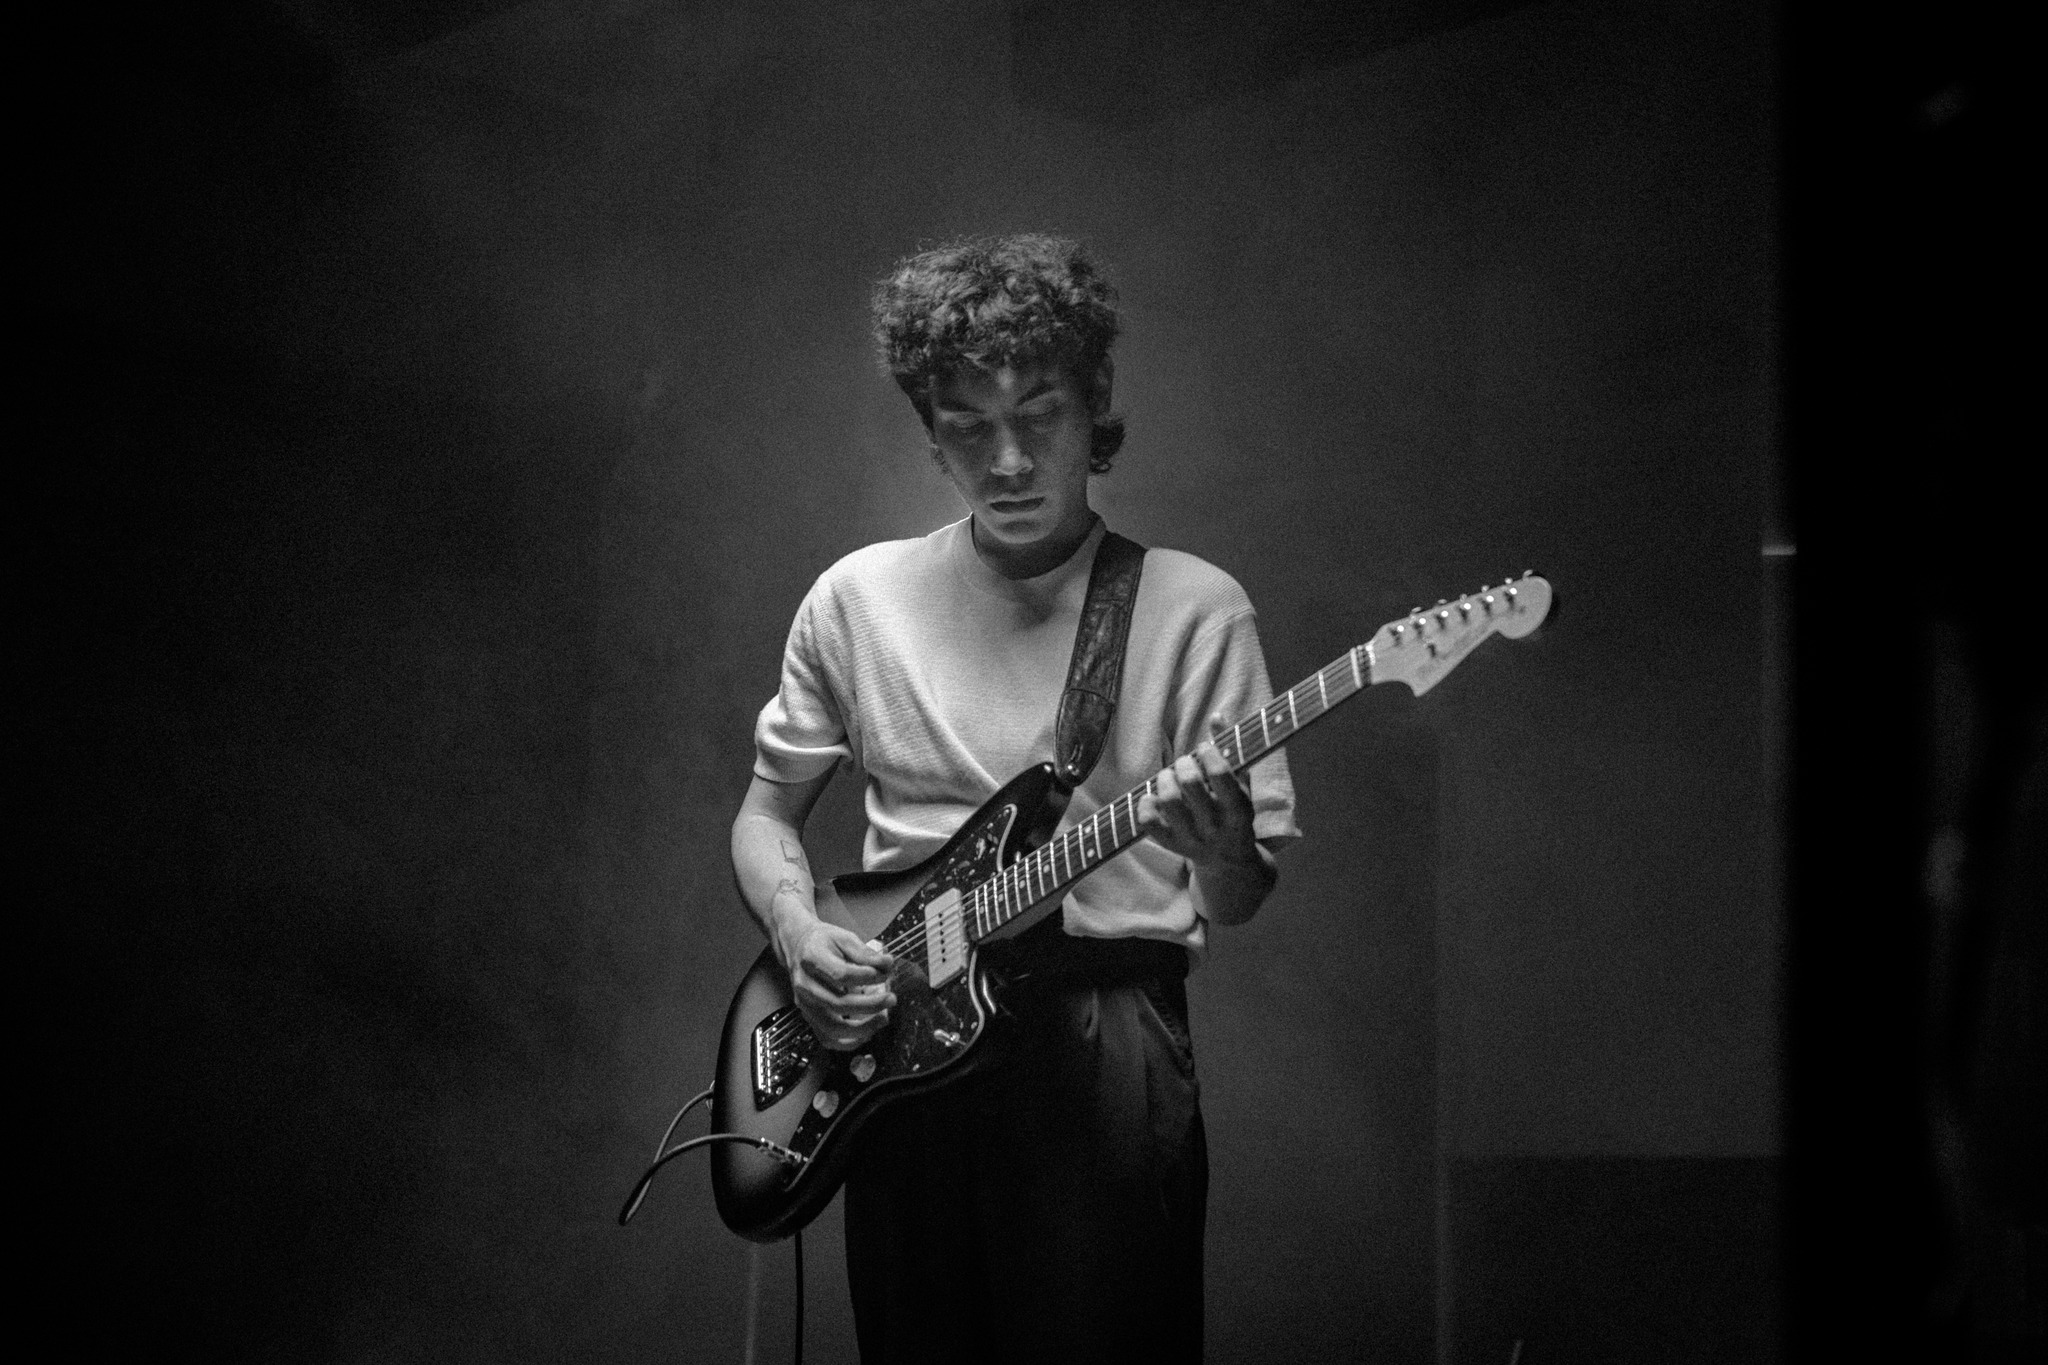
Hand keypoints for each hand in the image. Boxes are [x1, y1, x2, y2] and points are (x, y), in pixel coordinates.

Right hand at [777, 916, 896, 1050]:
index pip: (841, 974)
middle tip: (891, 999)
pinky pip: (827, 1038)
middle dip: (870, 1005)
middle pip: (837, 1004)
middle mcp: (805, 985)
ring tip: (883, 1018)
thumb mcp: (844, 938)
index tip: (886, 972)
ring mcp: (805, 1005)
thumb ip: (865, 953)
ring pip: (832, 1028)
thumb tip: (887, 964)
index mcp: (812, 960)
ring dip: (862, 1028)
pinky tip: (867, 1033)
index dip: (867, 976)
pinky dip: (849, 1042)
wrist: (798, 949)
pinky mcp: (809, 1017)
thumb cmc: (823, 942)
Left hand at [1137, 711, 1261, 872]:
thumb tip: (1216, 715)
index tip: (1205, 748)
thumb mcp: (1242, 785)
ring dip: (1165, 779)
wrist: (1229, 861)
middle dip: (1184, 763)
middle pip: (1191, 784)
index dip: (1209, 753)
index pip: (1221, 775)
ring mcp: (1192, 838)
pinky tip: (1153, 796)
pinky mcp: (1171, 845)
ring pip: (1169, 801)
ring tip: (1169, 776)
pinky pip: (1148, 823)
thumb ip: (1230, 749)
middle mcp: (1215, 826)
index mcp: (1239, 810)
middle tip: (1185, 762)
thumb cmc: (1235, 811)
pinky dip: (1145, 804)